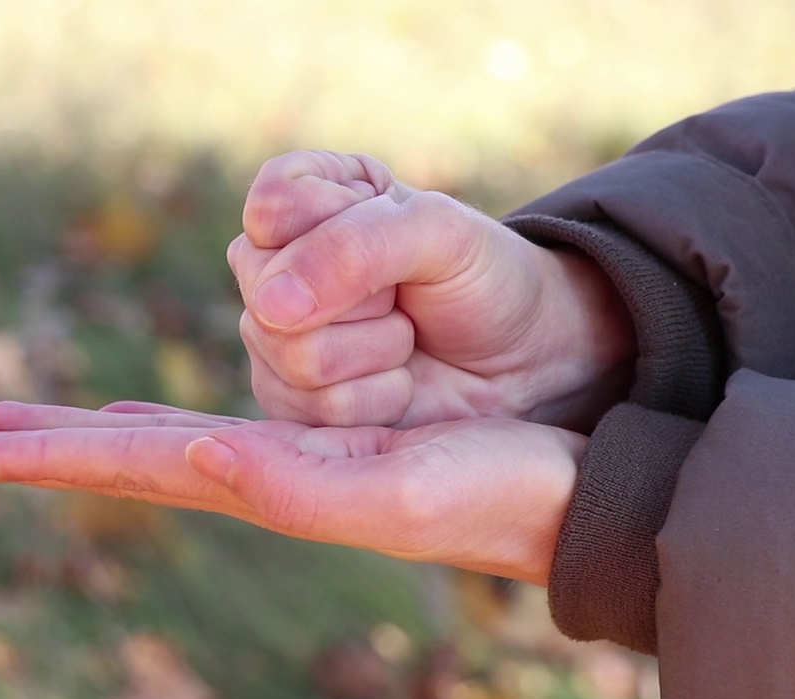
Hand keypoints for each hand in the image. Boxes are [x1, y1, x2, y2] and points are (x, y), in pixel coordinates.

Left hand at [0, 401, 585, 585]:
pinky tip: (154, 422)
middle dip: (41, 450)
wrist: (563, 498)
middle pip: (125, 458)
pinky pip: (216, 429)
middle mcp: (263, 477)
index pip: (125, 465)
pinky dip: (166, 422)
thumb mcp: (395, 489)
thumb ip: (297, 483)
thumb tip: (200, 448)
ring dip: (92, 435)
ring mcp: (291, 462)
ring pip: (162, 444)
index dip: (37, 459)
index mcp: (264, 485)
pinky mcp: (326, 440)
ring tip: (35, 432)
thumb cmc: (496, 497)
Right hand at [233, 150, 635, 430]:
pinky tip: (397, 384)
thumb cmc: (482, 281)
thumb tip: (271, 305)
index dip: (337, 234)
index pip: (274, 207)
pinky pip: (306, 407)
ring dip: (375, 353)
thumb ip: (354, 248)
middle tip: (405, 299)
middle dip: (364, 302)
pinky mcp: (285, 399)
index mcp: (305, 196)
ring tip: (405, 340)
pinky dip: (373, 399)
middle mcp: (275, 264)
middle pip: (273, 291)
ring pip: (290, 353)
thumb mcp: (439, 234)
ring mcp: (272, 335)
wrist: (523, 364)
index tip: (394, 238)